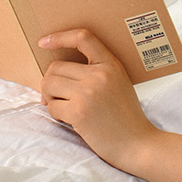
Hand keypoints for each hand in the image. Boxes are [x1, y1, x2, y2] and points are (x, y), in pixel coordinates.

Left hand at [39, 28, 157, 170]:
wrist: (137, 143)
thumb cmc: (126, 117)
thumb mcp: (118, 84)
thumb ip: (96, 72)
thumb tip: (58, 71)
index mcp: (111, 64)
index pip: (83, 37)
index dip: (60, 37)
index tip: (44, 42)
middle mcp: (100, 74)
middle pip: (55, 67)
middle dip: (51, 83)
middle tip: (59, 97)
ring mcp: (89, 92)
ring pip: (48, 84)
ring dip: (50, 98)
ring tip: (64, 107)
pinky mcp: (79, 111)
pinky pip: (51, 106)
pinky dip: (56, 114)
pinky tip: (71, 120)